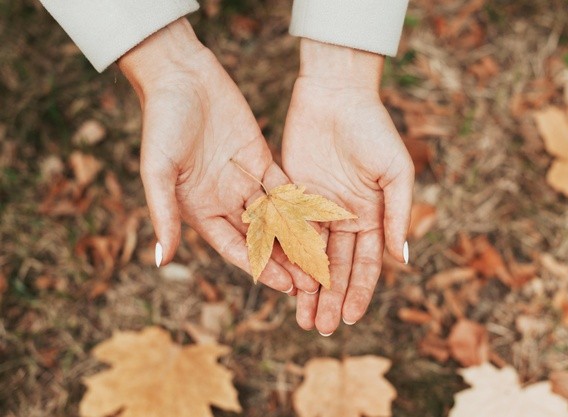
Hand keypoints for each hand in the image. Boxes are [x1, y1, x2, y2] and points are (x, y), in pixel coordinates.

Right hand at [118, 19, 318, 294]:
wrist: (181, 75)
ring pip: (277, 217)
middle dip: (285, 261)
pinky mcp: (261, 159)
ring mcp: (244, 181)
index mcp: (200, 209)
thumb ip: (164, 214)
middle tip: (312, 281)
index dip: (260, 269)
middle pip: (261, 239)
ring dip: (298, 238)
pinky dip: (302, 205)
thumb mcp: (158, 170)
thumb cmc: (162, 122)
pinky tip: (323, 220)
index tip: (285, 287)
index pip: (236, 248)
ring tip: (322, 258)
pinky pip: (285, 188)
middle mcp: (225, 200)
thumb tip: (161, 261)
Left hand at [282, 39, 414, 333]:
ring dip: (307, 288)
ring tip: (301, 317)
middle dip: (330, 298)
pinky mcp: (291, 195)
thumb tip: (402, 259)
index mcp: (372, 215)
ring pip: (311, 257)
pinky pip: (288, 232)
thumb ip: (396, 214)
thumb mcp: (395, 172)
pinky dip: (285, 257)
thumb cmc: (373, 129)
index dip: (359, 292)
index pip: (366, 264)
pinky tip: (281, 280)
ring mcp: (316, 208)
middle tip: (319, 328)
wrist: (336, 94)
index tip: (349, 318)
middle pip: (337, 267)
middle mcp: (344, 218)